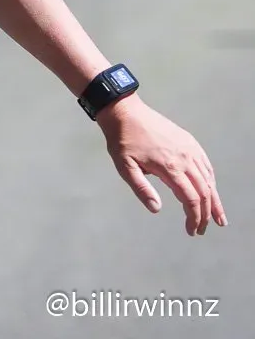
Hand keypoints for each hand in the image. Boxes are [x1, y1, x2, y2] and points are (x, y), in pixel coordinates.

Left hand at [98, 96, 226, 235]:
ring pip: (209, 180)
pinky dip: (211, 182)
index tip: (191, 230)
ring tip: (218, 218)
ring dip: (214, 200)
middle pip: (204, 192)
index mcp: (169, 167)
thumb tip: (156, 209)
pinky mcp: (189, 142)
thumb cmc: (122, 140)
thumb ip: (141, 189)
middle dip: (205, 214)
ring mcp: (190, 149)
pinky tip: (211, 191)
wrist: (125, 111)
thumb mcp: (124, 166)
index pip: (191, 199)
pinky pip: (206, 166)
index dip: (194, 217)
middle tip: (202, 229)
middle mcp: (185, 158)